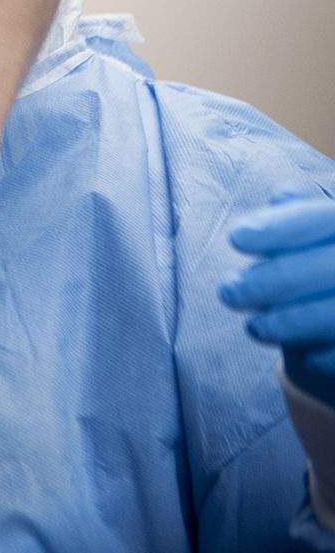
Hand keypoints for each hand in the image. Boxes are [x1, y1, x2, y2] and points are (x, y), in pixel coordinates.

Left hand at [220, 191, 334, 406]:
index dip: (281, 228)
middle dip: (271, 281)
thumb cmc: (330, 271)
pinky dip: (321, 356)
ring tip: (255, 328)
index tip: (236, 238)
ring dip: (287, 323)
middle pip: (327, 268)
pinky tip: (302, 356)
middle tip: (228, 292)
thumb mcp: (324, 239)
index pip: (323, 219)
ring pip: (334, 314)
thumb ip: (304, 218)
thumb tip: (283, 196)